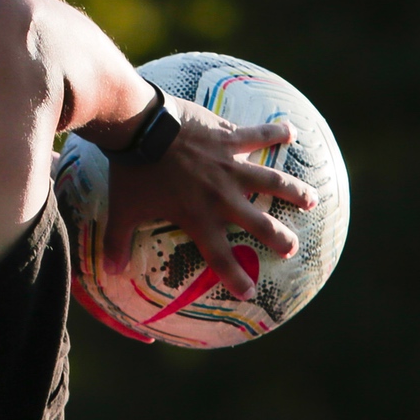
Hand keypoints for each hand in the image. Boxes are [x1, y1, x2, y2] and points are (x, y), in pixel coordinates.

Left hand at [101, 97, 318, 299]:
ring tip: (312, 199)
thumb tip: (108, 270)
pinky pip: (258, 135)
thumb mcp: (122, 210)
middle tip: (292, 248)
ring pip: (271, 182)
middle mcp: (221, 196)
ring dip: (294, 191)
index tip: (248, 293)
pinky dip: (276, 133)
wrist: (140, 126)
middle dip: (279, 238)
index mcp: (198, 217)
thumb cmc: (132, 172)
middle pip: (259, 224)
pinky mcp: (229, 138)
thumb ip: (117, 241)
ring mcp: (229, 166)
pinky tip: (291, 131)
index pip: (220, 257)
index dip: (236, 278)